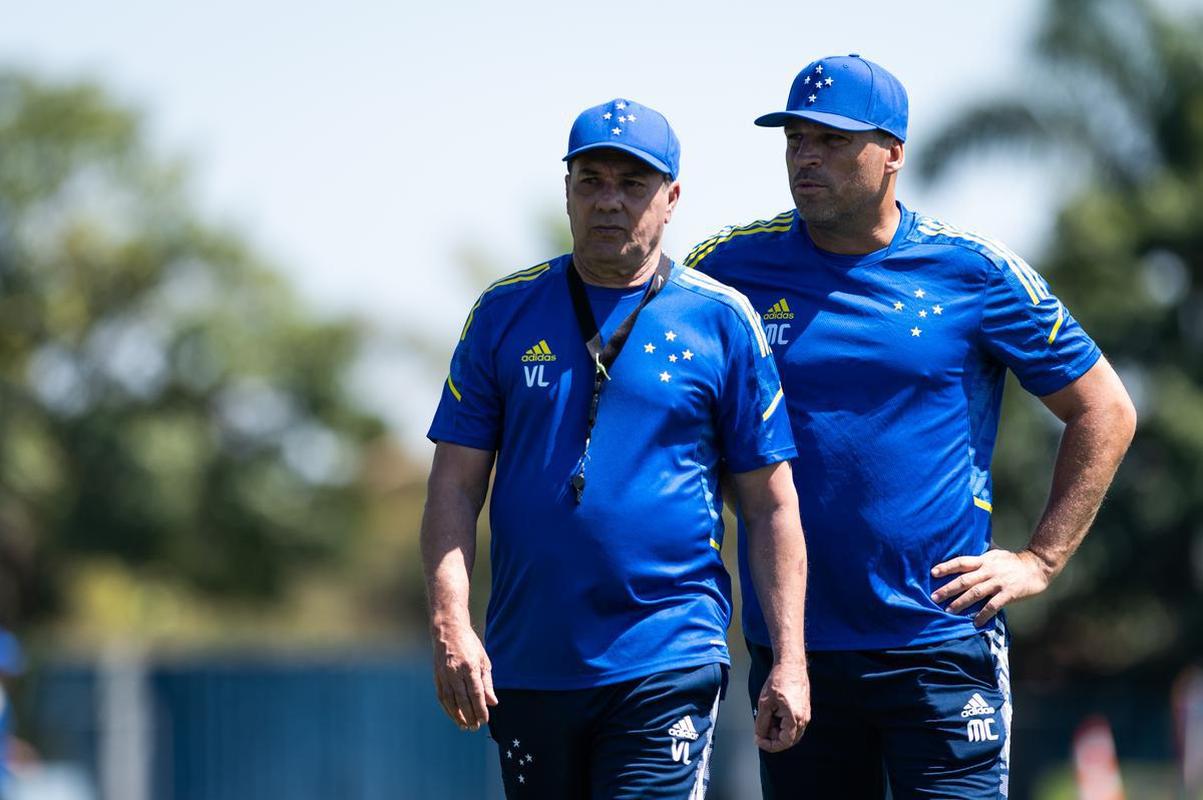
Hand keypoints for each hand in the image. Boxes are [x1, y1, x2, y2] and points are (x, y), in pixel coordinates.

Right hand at [431, 620, 497, 730]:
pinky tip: (454, 716)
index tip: (485, 720)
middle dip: (470, 716)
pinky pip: (442, 697)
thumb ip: (487, 683)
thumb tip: (492, 703)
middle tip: (476, 727)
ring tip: (465, 726)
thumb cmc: (469, 645)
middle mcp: (455, 672)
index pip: (476, 693)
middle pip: (463, 700)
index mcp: (469, 667)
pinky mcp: (437, 677)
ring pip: (450, 701)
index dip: (480, 709)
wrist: (448, 631)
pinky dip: (448, 709)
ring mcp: (444, 675)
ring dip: (458, 716)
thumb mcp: (483, 660)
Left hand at [754, 661, 810, 752]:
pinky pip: (794, 724)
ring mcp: (805, 714)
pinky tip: (774, 713)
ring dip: (778, 730)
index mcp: (794, 719)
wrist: (791, 664)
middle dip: (773, 737)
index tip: (759, 740)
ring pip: (791, 732)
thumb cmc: (779, 680)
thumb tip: (759, 736)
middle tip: (761, 728)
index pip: (784, 743)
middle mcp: (803, 719)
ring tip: (767, 717)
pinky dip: (783, 723)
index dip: (770, 745)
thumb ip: (762, 722)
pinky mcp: (804, 709)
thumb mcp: (765, 703)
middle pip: (788, 740)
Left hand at [930, 549, 1051, 625]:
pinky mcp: (1008, 593)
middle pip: (964, 580)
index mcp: (984, 561)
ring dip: (961, 603)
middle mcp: (989, 571)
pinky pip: (993, 606)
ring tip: (949, 611)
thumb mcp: (995, 555)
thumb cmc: (1013, 561)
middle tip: (934, 597)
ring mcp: (998, 582)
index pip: (961, 562)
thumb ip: (980, 560)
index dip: (946, 567)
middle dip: (948, 589)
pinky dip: (983, 615)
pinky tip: (975, 622)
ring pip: (975, 593)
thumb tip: (963, 563)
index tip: (933, 573)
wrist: (1037, 566)